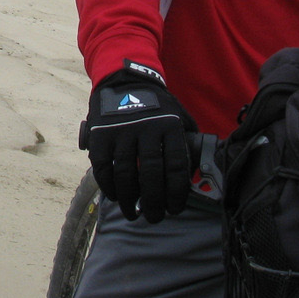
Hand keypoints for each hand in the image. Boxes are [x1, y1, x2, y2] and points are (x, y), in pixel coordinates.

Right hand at [79, 61, 195, 222]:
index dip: (176, 193)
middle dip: (153, 202)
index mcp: (170, 125)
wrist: (124, 80)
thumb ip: (187, 142)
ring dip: (129, 199)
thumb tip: (198, 175)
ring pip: (125, 174)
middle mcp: (146, 127)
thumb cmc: (157, 106)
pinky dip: (108, 185)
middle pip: (150, 174)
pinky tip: (115, 196)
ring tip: (133, 213)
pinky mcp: (100, 133)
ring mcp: (121, 130)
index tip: (175, 209)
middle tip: (154, 217)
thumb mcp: (179, 116)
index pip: (176, 167)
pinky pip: (103, 166)